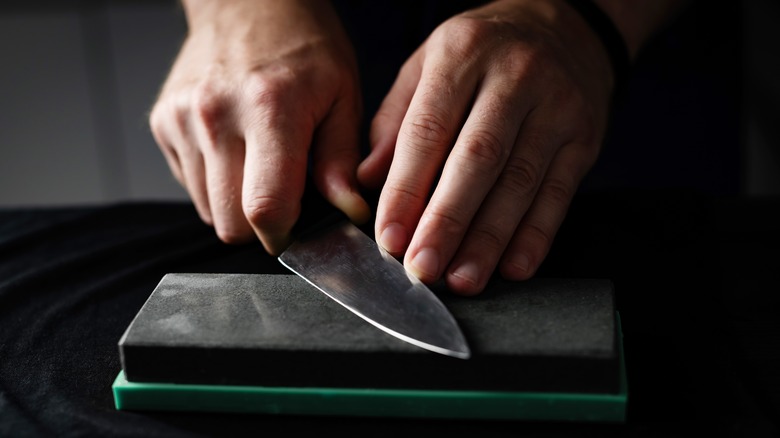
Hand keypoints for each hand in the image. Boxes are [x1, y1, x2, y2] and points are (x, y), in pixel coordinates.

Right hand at [149, 0, 369, 253]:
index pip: (265, 209)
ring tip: (260, 166)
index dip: (284, 237)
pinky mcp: (163, 122)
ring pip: (208, 211)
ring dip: (237, 206)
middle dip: (261, 228)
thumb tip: (346, 211)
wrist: (245, 0)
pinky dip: (215, 182)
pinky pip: (190, 185)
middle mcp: (217, 117)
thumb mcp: (342, 94)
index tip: (298, 233)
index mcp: (270, 110)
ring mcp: (183, 120)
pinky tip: (236, 150)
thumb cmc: (302, 44)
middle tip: (284, 200)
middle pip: (230, 224)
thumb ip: (341, 159)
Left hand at [358, 0, 614, 294]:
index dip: (406, 190)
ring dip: (489, 239)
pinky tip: (514, 265)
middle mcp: (514, 78)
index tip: (390, 237)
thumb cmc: (482, 51)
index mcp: (462, 55)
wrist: (565, 23)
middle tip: (423, 268)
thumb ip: (396, 121)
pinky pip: (560, 192)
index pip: (428, 131)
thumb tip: (365, 181)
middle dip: (447, 222)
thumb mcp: (427, 64)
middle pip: (477, 160)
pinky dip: (537, 235)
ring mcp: (556, 107)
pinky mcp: (585, 137)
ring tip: (462, 278)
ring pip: (520, 183)